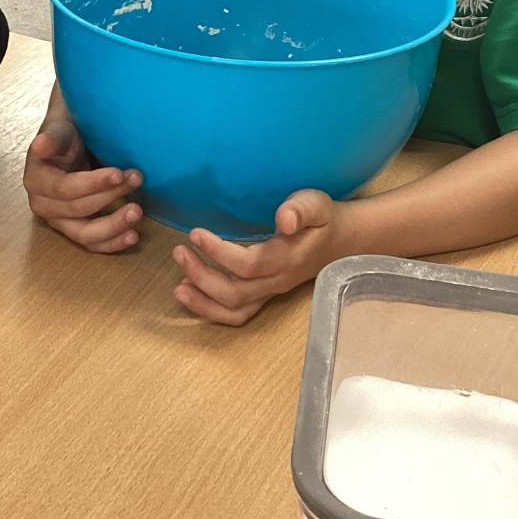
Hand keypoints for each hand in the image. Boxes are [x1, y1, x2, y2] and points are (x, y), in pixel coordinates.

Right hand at [24, 89, 142, 252]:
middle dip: (109, 195)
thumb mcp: (59, 128)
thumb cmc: (66, 133)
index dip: (92, 184)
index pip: (65, 188)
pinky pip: (92, 243)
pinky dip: (113, 242)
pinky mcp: (74, 229)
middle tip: (136, 179)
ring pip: (85, 234)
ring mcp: (59, 221)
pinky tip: (132, 236)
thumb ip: (53, 137)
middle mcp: (43, 204)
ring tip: (136, 212)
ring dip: (113, 226)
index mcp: (36, 179)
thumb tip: (41, 144)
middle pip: (78, 210)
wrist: (71, 142)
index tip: (118, 173)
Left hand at [172, 189, 348, 325]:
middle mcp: (277, 281)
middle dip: (203, 276)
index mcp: (288, 258)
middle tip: (179, 252)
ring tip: (178, 284)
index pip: (249, 265)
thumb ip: (300, 209)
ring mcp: (270, 292)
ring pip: (235, 310)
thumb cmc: (322, 218)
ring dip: (203, 301)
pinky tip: (190, 293)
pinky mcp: (263, 295)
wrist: (339, 241)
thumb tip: (284, 218)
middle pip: (236, 292)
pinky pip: (237, 314)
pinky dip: (210, 310)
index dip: (219, 252)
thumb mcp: (315, 204)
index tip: (195, 233)